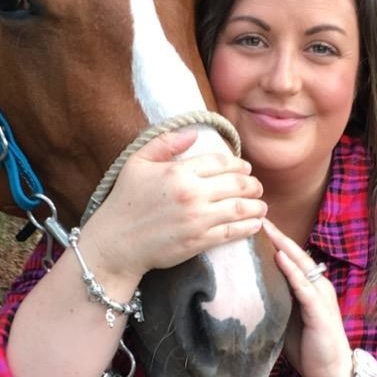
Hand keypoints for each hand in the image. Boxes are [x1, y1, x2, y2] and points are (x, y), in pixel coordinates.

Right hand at [78, 129, 266, 286]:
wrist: (116, 244)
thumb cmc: (124, 202)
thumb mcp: (137, 163)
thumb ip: (165, 143)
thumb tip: (194, 133)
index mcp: (178, 171)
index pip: (221, 162)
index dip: (238, 164)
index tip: (245, 168)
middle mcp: (192, 193)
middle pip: (237, 184)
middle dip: (253, 184)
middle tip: (257, 187)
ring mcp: (198, 219)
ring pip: (241, 208)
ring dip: (257, 206)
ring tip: (261, 206)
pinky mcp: (200, 241)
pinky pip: (233, 231)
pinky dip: (249, 227)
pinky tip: (255, 224)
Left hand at [262, 219, 352, 376]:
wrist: (332, 372)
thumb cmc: (309, 348)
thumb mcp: (287, 320)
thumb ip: (275, 303)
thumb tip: (245, 293)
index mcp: (309, 287)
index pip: (290, 258)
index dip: (274, 240)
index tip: (254, 224)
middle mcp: (317, 286)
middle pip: (295, 253)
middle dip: (276, 234)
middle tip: (257, 215)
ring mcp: (320, 296)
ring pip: (300, 264)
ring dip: (283, 245)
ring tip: (266, 227)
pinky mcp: (320, 310)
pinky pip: (304, 286)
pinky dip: (292, 270)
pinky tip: (280, 257)